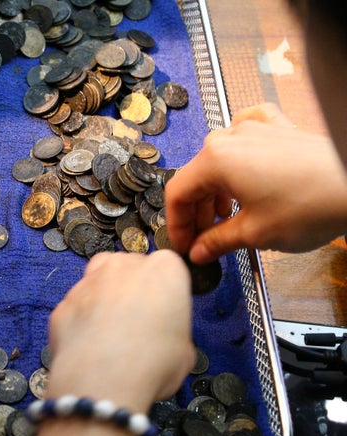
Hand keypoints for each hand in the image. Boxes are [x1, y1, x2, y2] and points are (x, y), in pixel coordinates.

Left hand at [26, 250, 194, 435]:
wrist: (102, 380)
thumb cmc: (155, 363)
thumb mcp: (186, 352)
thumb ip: (173, 331)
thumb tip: (160, 337)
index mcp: (163, 270)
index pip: (169, 265)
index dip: (166, 292)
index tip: (164, 313)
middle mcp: (122, 266)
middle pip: (128, 269)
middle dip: (131, 291)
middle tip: (136, 326)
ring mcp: (86, 282)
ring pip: (97, 286)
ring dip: (102, 305)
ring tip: (108, 341)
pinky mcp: (60, 304)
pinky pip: (74, 310)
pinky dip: (79, 324)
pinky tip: (86, 350)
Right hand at [166, 103, 346, 263]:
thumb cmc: (314, 204)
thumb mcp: (255, 233)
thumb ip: (218, 242)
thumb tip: (200, 251)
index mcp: (216, 160)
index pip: (177, 194)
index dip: (176, 225)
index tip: (184, 245)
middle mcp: (231, 137)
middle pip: (198, 176)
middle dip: (198, 211)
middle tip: (205, 240)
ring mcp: (257, 129)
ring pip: (219, 158)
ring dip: (217, 190)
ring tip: (228, 216)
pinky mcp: (280, 129)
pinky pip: (247, 132)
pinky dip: (239, 151)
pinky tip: (242, 161)